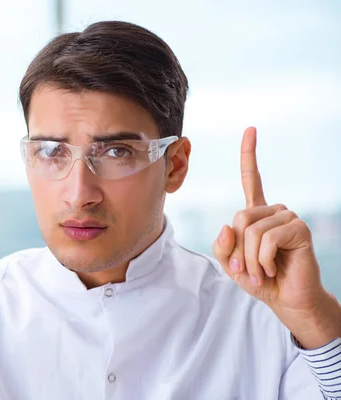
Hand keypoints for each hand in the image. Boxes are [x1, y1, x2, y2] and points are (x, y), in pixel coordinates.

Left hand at [213, 127, 340, 348]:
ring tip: (261, 273)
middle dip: (237, 249)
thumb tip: (226, 226)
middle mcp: (273, 211)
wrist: (286, 300)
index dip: (249, 154)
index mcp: (256, 214)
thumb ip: (222, 246)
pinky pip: (267, 238)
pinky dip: (263, 259)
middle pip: (239, 217)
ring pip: (252, 230)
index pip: (252, 179)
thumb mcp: (231, 264)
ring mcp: (287, 218)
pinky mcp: (298, 229)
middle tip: (245, 270)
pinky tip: (273, 269)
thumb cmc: (259, 279)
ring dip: (250, 259)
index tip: (250, 129)